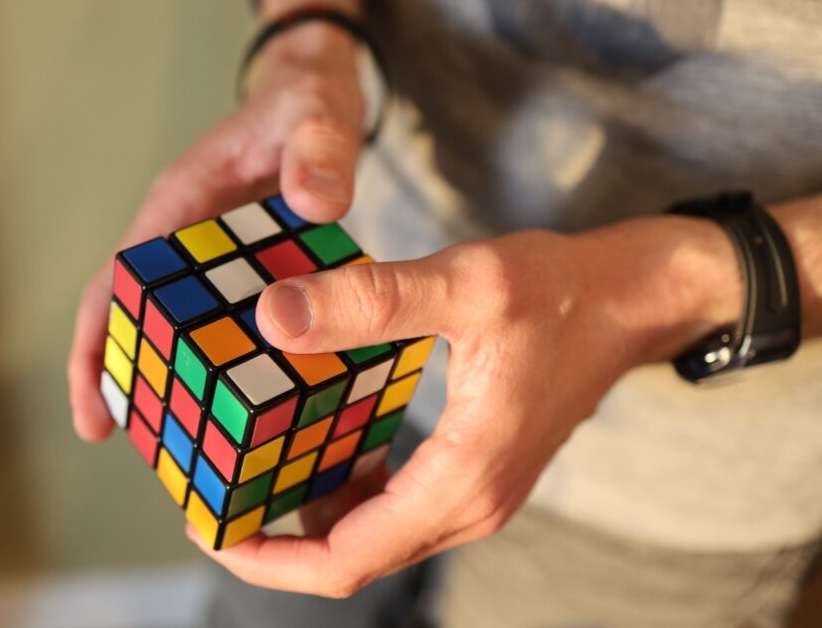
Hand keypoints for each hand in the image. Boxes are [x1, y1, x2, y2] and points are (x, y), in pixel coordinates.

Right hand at [68, 24, 365, 440]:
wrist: (316, 89)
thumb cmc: (306, 100)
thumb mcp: (318, 115)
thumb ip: (319, 152)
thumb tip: (315, 203)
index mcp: (181, 203)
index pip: (120, 282)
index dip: (98, 346)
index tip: (92, 410)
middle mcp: (184, 232)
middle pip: (137, 317)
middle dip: (130, 381)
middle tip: (144, 450)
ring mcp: (212, 251)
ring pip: (177, 325)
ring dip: (175, 379)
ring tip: (191, 445)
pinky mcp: (244, 263)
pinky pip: (222, 318)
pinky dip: (225, 360)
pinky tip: (249, 400)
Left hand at [188, 218, 741, 596]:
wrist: (633, 301)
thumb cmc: (562, 292)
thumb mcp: (464, 284)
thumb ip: (371, 301)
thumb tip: (273, 315)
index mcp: (462, 478)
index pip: (346, 559)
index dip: (267, 556)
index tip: (211, 526)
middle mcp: (470, 503)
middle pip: (352, 558)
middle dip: (276, 538)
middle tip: (213, 491)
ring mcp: (476, 492)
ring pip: (372, 534)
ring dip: (309, 513)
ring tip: (249, 466)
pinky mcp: (476, 470)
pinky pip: (396, 504)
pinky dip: (347, 488)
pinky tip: (317, 440)